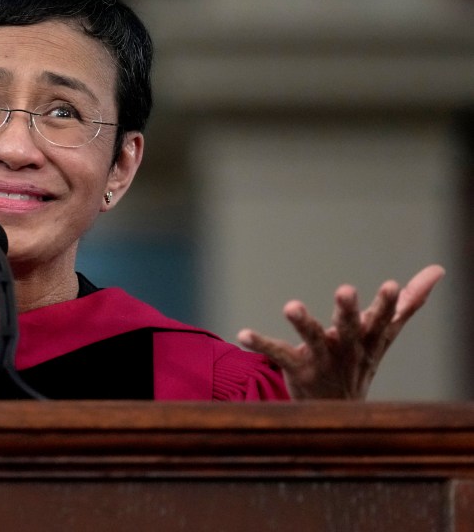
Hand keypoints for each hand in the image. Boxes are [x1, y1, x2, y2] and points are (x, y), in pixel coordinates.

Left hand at [237, 265, 444, 399]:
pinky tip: (242, 333)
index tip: (392, 285)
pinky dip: (260, 343)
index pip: (382, 319)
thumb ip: (409, 303)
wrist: (338, 411)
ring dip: (303, 323)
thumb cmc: (360, 361)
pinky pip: (278, 354)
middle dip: (348, 310)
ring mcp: (322, 360)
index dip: (388, 304)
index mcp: (368, 338)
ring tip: (291, 305)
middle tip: (345, 290)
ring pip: (313, 340)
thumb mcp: (384, 334)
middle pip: (349, 328)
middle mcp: (346, 348)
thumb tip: (439, 270)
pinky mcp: (297, 368)